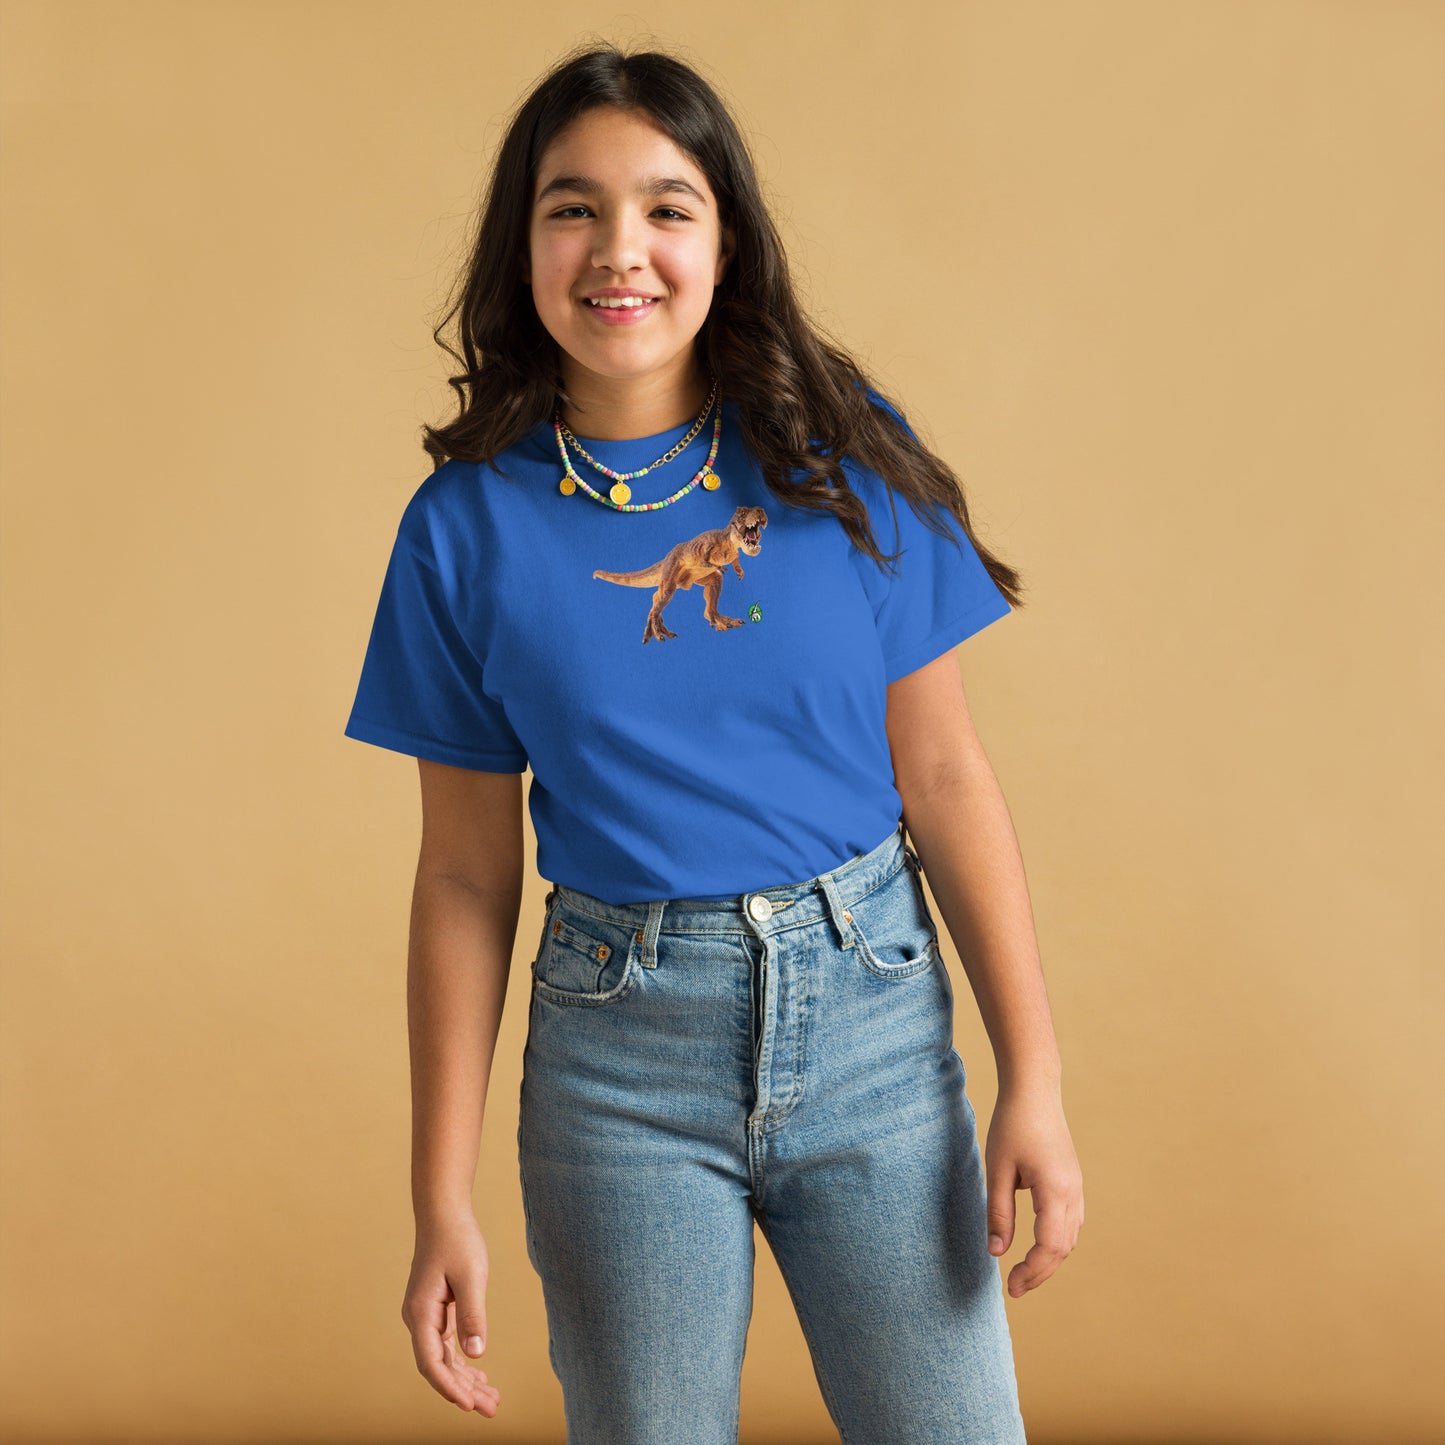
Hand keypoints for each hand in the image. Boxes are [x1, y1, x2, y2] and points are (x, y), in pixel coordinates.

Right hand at [401, 1210, 501, 1416]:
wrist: (443, 1214)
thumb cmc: (457, 1240)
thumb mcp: (471, 1276)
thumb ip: (472, 1315)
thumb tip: (476, 1353)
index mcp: (421, 1314)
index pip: (431, 1363)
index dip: (449, 1387)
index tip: (469, 1406)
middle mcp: (418, 1320)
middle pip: (439, 1367)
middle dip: (464, 1391)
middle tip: (492, 1410)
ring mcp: (425, 1317)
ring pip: (444, 1359)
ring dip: (466, 1380)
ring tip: (492, 1400)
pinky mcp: (436, 1312)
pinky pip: (447, 1346)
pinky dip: (463, 1362)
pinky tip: (480, 1376)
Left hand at [984, 1080, 1083, 1297]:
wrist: (1034, 1090)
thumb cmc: (1012, 1124)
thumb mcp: (998, 1169)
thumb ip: (999, 1212)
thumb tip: (996, 1253)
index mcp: (1055, 1191)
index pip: (1049, 1247)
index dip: (1031, 1272)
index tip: (1010, 1287)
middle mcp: (1073, 1193)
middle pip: (1063, 1248)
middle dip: (1040, 1272)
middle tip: (1014, 1287)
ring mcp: (1077, 1187)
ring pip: (1070, 1238)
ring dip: (1050, 1259)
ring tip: (1024, 1272)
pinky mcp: (1073, 1181)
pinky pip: (1071, 1223)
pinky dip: (1057, 1242)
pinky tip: (1038, 1247)